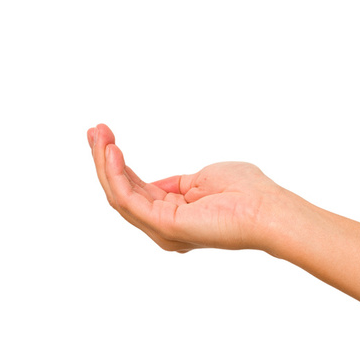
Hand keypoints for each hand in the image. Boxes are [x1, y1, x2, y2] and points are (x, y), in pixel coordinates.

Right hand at [87, 124, 288, 251]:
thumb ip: (179, 183)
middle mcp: (164, 226)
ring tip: (98, 134)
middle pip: (122, 192)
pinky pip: (127, 199)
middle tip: (93, 130)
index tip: (104, 135)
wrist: (266, 208)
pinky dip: (115, 173)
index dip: (117, 163)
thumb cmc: (247, 191)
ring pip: (119, 195)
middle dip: (103, 159)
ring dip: (103, 163)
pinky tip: (111, 151)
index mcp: (175, 215)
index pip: (135, 190)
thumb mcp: (204, 179)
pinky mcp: (164, 225)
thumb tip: (157, 183)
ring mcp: (162, 229)